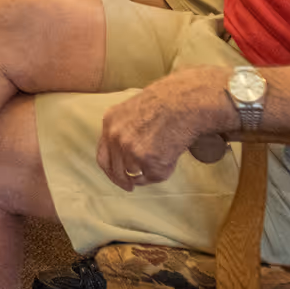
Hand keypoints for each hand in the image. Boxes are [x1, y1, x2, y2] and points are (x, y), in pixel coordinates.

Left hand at [96, 67, 232, 191]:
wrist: (187, 102)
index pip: (102, 155)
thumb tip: (125, 156)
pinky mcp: (147, 159)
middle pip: (115, 169)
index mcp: (110, 121)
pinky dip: (164, 171)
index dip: (110, 170)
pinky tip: (172, 155)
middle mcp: (116, 136)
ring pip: (135, 174)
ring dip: (148, 171)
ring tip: (166, 153)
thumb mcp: (134, 110)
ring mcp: (130, 148)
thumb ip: (124, 130)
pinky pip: (153, 176)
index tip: (118, 178)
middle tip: (131, 186)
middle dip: (123, 180)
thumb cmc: (169, 103)